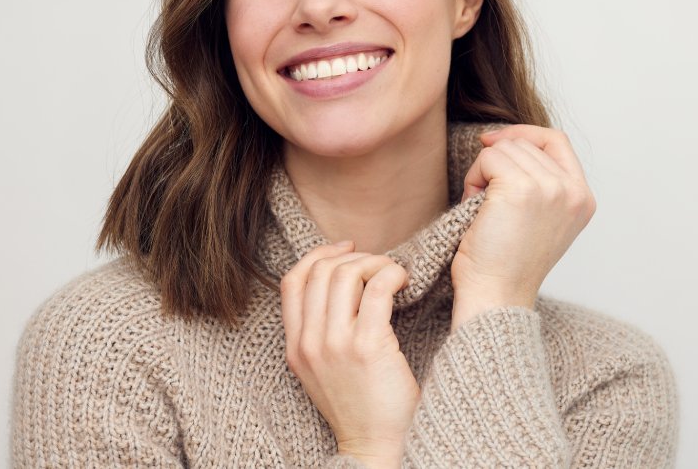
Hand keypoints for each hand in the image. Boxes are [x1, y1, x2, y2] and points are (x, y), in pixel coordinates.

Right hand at [281, 241, 419, 467]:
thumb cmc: (360, 405)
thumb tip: (343, 280)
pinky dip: (393, 273)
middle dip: (355, 258)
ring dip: (376, 263)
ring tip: (394, 274)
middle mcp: (310, 343)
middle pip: (322, 272)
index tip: (347, 251)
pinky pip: (378, 288)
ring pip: (347, 274)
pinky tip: (405, 281)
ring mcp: (336, 345)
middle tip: (379, 266)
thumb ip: (321, 331)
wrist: (375, 446)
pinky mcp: (368, 346)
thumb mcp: (323, 369)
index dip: (319, 255)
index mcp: (295, 347)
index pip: (292, 280)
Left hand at [452, 125, 595, 317]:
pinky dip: (474, 178)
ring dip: (483, 172)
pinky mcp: (522, 188)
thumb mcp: (537, 217)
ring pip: (505, 148)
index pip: (556, 141)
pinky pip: (488, 158)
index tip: (494, 144)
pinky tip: (475, 207)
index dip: (523, 134)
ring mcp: (550, 188)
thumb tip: (505, 139)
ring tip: (483, 209)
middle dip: (497, 163)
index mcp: (582, 199)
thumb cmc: (504, 262)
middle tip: (486, 201)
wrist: (495, 294)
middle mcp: (572, 191)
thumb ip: (538, 180)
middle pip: (525, 143)